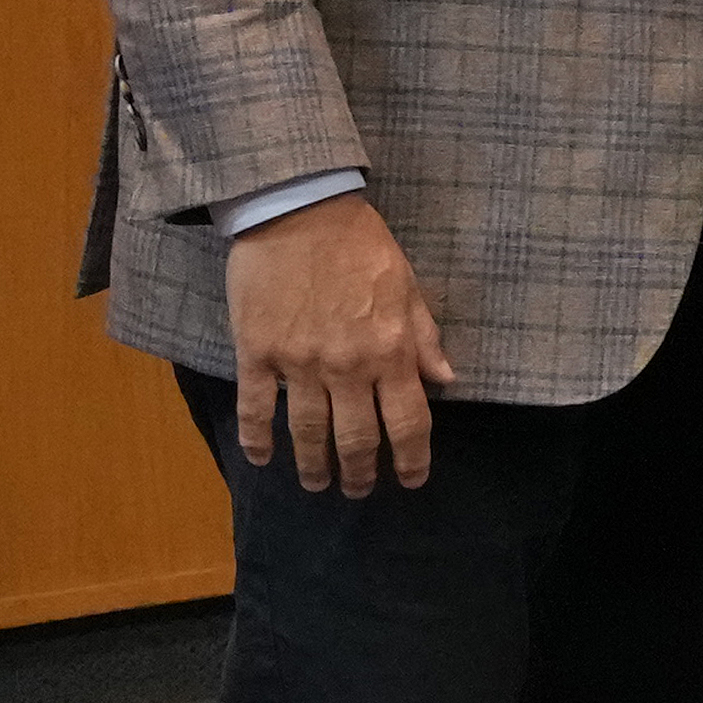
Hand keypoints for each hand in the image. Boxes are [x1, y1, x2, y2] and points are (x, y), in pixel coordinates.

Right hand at [225, 194, 452, 495]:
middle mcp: (348, 366)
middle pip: (357, 438)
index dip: (411, 458)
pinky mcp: (258, 352)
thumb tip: (446, 381)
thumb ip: (424, 337)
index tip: (411, 480)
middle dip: (361, 473)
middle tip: (359, 491)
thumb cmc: (360, 245)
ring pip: (308, 432)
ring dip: (313, 466)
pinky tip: (261, 459)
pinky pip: (256, 408)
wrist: (299, 211)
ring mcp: (300, 362)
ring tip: (317, 484)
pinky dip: (257, 439)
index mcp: (390, 350)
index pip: (408, 421)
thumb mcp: (408, 286)